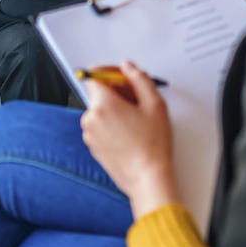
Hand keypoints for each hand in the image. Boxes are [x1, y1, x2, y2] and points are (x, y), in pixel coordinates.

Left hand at [81, 60, 180, 219]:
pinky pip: (101, 127)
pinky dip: (112, 124)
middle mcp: (91, 119)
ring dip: (115, 109)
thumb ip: (140, 79)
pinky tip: (131, 133)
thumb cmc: (152, 146)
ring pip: (101, 111)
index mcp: (103, 105)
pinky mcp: (94, 148)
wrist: (147, 179)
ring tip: (138, 120)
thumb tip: (128, 68)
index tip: (122, 75)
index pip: (95, 76)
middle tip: (138, 99)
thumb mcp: (155, 104)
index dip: (110, 72)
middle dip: (117, 92)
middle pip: (99, 94)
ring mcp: (90, 135)